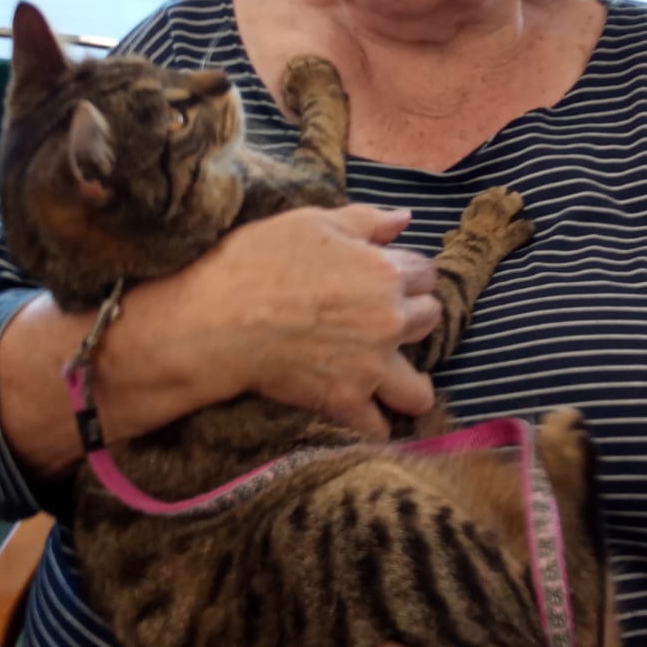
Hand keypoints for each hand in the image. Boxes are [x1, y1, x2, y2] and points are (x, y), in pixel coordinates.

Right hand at [205, 206, 440, 435]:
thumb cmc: (257, 260)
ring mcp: (370, 366)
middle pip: (430, 320)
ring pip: (419, 389)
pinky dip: (371, 422)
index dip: (407, 274)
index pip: (426, 274)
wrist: (215, 318)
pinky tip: (360, 409)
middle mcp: (389, 320)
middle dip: (412, 317)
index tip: (387, 280)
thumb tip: (405, 218)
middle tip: (381, 320)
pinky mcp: (345, 401)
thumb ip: (367, 221)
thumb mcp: (312, 223)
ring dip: (408, 383)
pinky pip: (379, 427)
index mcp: (384, 272)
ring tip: (388, 377)